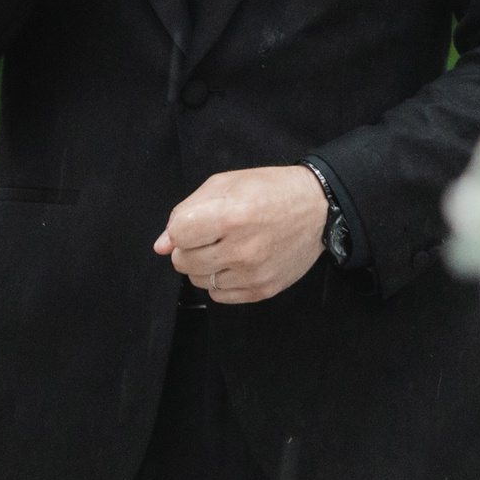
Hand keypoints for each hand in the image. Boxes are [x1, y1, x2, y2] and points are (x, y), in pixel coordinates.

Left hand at [154, 165, 327, 303]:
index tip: (196, 221)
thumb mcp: (225, 184)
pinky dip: (221, 280)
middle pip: (183, 262)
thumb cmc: (269, 190)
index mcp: (230, 215)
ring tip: (226, 246)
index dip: (181, 228)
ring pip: (199, 281)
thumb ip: (187, 211)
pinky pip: (219, 295)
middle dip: (189, 247)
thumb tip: (161, 246)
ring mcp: (252, 274)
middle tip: (211, 234)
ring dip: (204, 265)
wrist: (317, 208)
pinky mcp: (262, 290)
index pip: (177, 236)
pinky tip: (236, 262)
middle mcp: (241, 249)